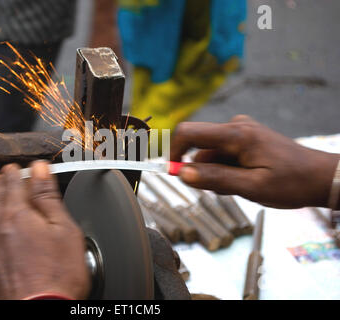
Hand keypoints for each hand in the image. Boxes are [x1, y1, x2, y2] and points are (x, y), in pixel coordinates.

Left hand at [0, 161, 89, 299]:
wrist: (43, 310)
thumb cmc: (58, 277)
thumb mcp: (65, 230)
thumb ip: (49, 198)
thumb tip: (39, 170)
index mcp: (18, 215)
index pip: (15, 182)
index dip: (20, 171)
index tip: (25, 168)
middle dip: (0, 181)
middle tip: (3, 175)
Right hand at [171, 115, 339, 208]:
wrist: (320, 177)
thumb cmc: (291, 183)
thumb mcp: (251, 186)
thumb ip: (215, 178)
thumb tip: (182, 174)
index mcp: (237, 134)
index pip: (189, 133)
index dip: (174, 152)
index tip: (173, 173)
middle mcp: (237, 126)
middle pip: (199, 146)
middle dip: (201, 170)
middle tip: (222, 189)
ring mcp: (242, 130)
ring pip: (211, 153)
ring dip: (216, 173)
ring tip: (241, 186)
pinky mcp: (246, 138)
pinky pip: (223, 153)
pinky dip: (225, 169)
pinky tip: (244, 179)